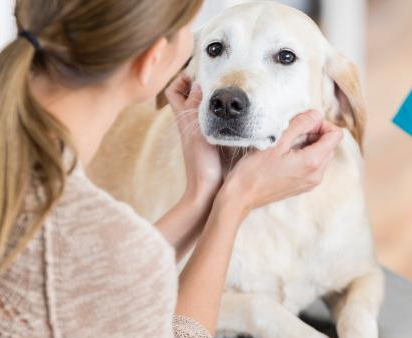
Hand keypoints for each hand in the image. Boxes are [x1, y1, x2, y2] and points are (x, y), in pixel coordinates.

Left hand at [165, 73, 222, 204]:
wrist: (208, 190)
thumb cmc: (201, 164)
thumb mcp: (198, 132)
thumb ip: (198, 109)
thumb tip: (198, 85)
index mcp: (184, 118)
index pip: (173, 90)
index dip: (181, 79)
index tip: (197, 73)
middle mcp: (192, 122)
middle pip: (191, 94)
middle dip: (202, 82)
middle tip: (219, 75)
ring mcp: (205, 130)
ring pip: (207, 106)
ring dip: (216, 96)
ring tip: (231, 88)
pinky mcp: (217, 138)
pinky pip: (218, 119)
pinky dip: (225, 111)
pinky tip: (238, 110)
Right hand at [219, 110, 342, 213]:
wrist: (241, 196)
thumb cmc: (254, 170)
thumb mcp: (276, 140)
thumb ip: (300, 124)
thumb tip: (316, 115)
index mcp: (313, 162)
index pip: (336, 135)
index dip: (321, 124)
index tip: (302, 124)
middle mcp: (317, 175)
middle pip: (329, 145)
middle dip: (313, 134)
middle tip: (290, 134)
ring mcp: (311, 183)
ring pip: (321, 154)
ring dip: (307, 145)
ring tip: (284, 146)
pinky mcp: (303, 186)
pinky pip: (312, 165)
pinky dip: (303, 156)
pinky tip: (283, 157)